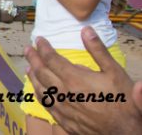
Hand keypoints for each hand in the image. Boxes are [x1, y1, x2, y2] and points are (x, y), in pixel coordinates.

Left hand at [25, 27, 141, 133]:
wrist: (126, 133)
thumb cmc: (123, 101)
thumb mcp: (114, 71)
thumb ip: (98, 50)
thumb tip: (85, 30)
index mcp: (74, 79)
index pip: (51, 59)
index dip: (43, 48)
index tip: (39, 39)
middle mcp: (63, 93)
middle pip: (41, 73)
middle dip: (33, 59)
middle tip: (28, 49)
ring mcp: (62, 108)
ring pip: (40, 90)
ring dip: (32, 76)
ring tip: (28, 67)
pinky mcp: (64, 120)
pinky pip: (46, 105)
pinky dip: (39, 94)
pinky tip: (38, 91)